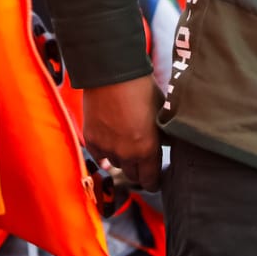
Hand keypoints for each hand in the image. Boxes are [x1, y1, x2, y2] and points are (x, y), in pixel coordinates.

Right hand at [82, 75, 163, 191]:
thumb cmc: (141, 88)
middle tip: (142, 161)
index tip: (155, 180)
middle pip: (133, 175)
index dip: (154, 182)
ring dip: (122, 158)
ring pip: (115, 164)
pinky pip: (99, 155)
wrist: (112, 73)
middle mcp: (125, 154)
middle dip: (139, 170)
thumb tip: (165, 141)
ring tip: (126, 143)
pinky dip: (104, 151)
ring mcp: (106, 147)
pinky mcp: (91, 139)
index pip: (150, 180)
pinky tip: (110, 140)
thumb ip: (163, 132)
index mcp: (147, 149)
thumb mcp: (160, 111)